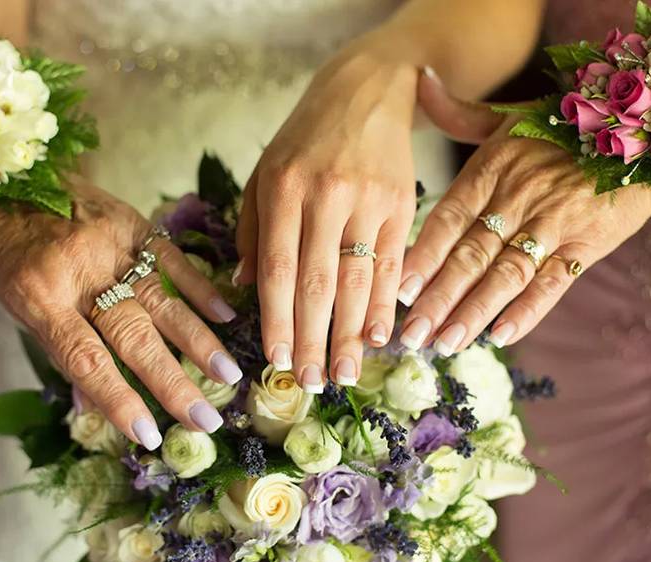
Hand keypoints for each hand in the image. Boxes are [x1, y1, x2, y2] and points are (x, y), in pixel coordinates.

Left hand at [0, 182, 241, 449]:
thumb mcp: (14, 304)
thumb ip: (62, 346)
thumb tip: (98, 399)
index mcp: (39, 297)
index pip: (87, 360)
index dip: (120, 400)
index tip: (150, 436)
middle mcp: (78, 271)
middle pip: (133, 335)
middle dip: (173, 382)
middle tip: (206, 419)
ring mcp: (108, 243)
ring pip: (160, 299)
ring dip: (198, 341)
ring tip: (229, 374)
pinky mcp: (129, 220)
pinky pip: (170, 258)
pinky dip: (198, 288)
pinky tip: (225, 315)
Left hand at [234, 34, 418, 391]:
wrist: (367, 89)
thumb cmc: (304, 138)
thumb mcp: (264, 173)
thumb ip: (253, 230)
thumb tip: (247, 289)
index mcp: (283, 187)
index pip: (279, 269)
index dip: (278, 320)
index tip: (275, 361)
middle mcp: (326, 195)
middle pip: (318, 284)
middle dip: (313, 340)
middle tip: (311, 383)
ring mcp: (368, 200)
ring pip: (358, 281)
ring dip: (351, 335)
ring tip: (344, 375)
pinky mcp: (403, 204)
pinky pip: (392, 264)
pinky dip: (386, 304)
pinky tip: (380, 337)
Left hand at [398, 74, 650, 353]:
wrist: (644, 138)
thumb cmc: (562, 130)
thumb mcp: (509, 116)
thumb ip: (460, 113)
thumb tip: (419, 81)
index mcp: (493, 168)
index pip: (448, 218)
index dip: (423, 255)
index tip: (400, 289)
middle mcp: (518, 197)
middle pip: (470, 254)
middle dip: (439, 297)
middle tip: (412, 334)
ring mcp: (553, 223)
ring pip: (506, 274)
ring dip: (474, 312)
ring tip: (446, 343)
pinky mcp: (586, 244)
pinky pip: (553, 282)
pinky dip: (528, 310)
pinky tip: (501, 335)